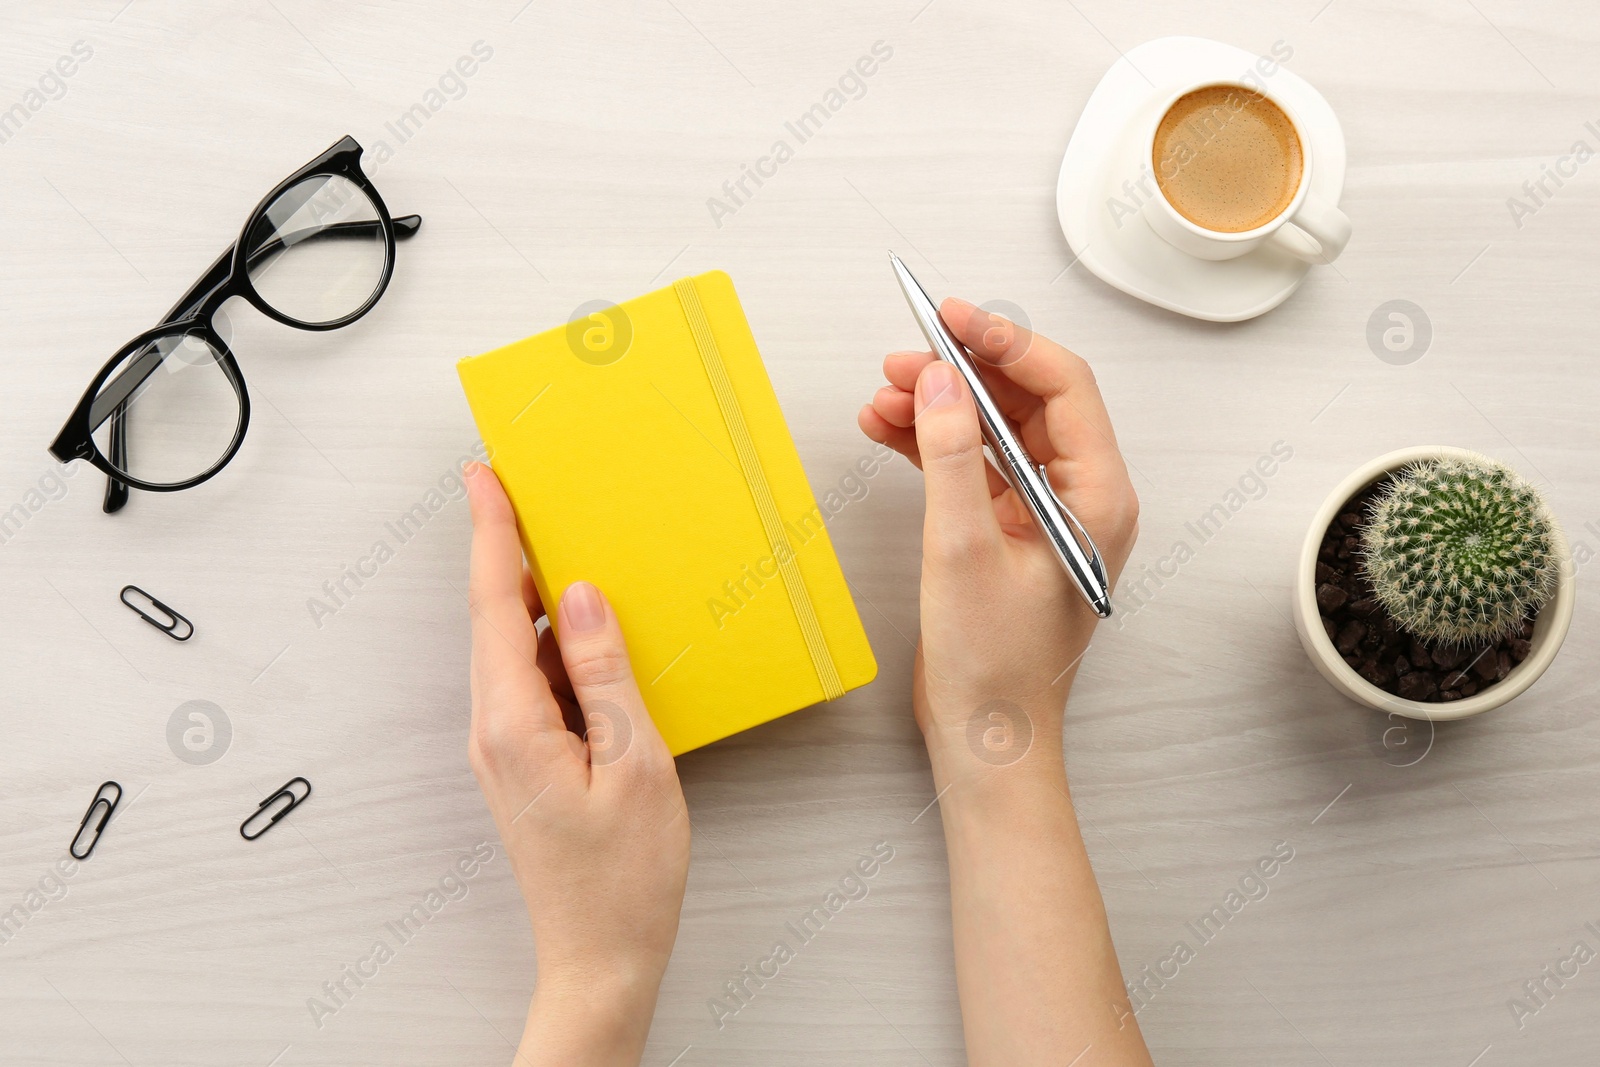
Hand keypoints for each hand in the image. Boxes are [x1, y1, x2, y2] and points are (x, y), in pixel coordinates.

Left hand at [465, 462, 689, 1066]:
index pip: (495, 604)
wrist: (600, 956)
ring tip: (570, 551)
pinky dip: (556, 648)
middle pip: (495, 618)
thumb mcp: (634, 763)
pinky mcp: (524, 761)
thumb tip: (579, 598)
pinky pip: (533, 683)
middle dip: (509, 551)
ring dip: (536, 600)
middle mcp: (494, 730)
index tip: (484, 477)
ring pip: (514, 649)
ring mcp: (505, 748)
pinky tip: (590, 637)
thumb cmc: (623, 877)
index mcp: (512, 723)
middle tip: (526, 492)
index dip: (492, 534)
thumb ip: (604, 674)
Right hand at [860, 304, 1152, 1065]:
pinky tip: (887, 431)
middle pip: (1026, 401)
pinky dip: (931, 445)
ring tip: (883, 396)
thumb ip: (949, 457)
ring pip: (994, 430)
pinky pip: (973, 465)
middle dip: (962, 374)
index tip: (950, 320)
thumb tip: (937, 381)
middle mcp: (1079, 497)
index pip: (1064, 387)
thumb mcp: (963, 550)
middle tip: (904, 357)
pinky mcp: (1007, 530)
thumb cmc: (994, 664)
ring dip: (939, 408)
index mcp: (1097, 497)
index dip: (1006, 344)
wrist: (987, 734)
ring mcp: (1043, 512)